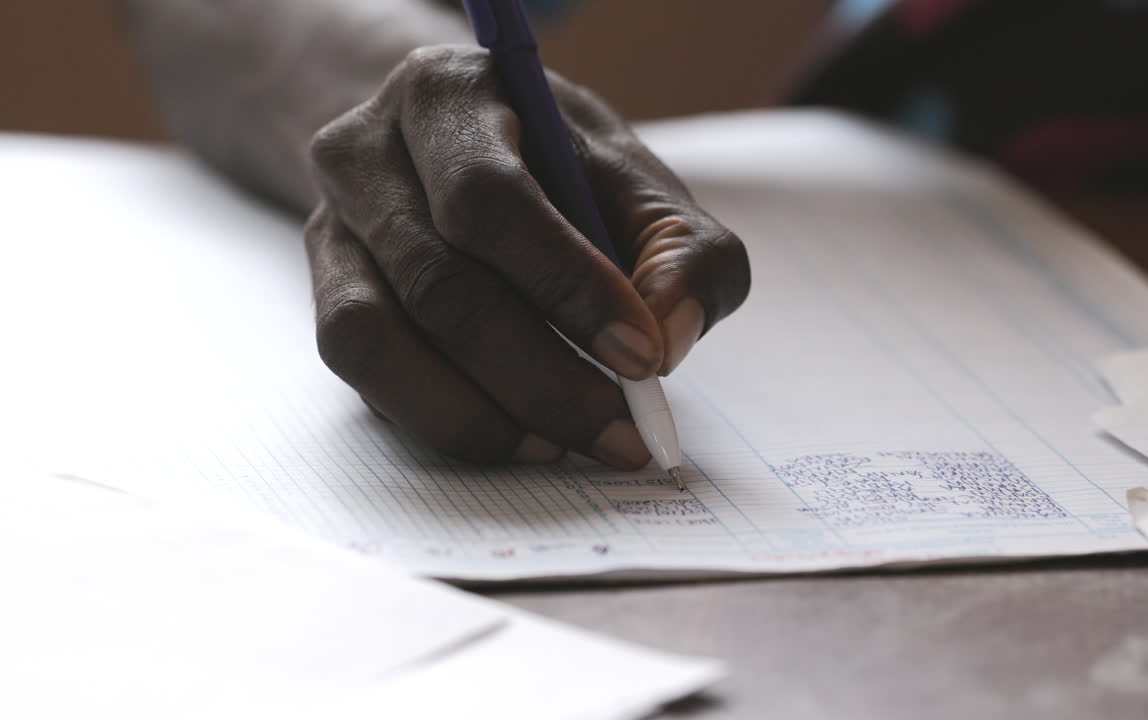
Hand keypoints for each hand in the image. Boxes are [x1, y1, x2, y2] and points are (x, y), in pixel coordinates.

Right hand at [304, 45, 748, 467]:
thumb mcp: (638, 184)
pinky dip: (442, 417)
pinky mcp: (323, 292)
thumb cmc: (559, 170)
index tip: (642, 356)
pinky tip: (513, 435)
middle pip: (437, 282)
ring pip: (378, 335)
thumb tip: (670, 335)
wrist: (455, 153)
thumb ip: (685, 251)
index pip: (488, 199)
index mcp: (448, 96)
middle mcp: (366, 151)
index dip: (567, 285)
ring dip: (483, 412)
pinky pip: (362, 370)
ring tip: (567, 444)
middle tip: (619, 431)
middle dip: (540, 376)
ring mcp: (331, 224)